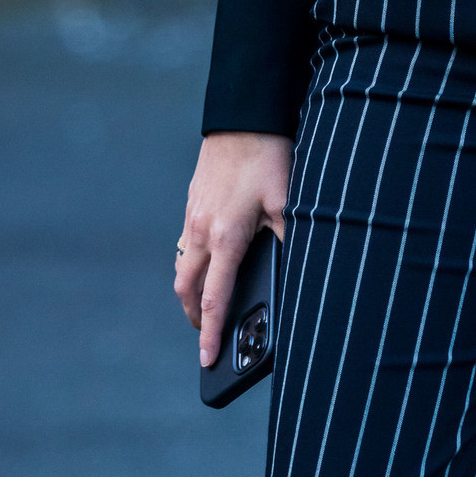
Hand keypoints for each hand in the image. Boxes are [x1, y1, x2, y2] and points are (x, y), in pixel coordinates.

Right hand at [175, 132, 292, 366]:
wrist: (242, 116)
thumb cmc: (267, 157)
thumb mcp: (287, 201)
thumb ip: (287, 239)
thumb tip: (293, 272)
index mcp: (226, 238)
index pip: (214, 299)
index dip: (209, 334)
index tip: (206, 359)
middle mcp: (202, 231)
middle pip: (187, 289)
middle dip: (194, 317)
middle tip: (205, 335)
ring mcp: (193, 215)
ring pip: (182, 266)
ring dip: (190, 290)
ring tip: (205, 304)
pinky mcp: (193, 201)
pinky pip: (185, 242)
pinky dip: (192, 262)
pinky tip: (210, 260)